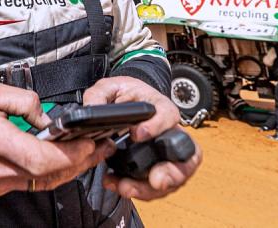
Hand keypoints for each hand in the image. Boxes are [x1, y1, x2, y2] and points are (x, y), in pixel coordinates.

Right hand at [0, 83, 115, 195]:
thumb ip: (24, 101)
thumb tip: (48, 117)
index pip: (40, 158)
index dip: (69, 154)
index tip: (89, 142)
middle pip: (48, 175)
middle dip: (79, 162)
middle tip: (101, 147)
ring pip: (43, 183)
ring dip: (70, 170)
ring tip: (91, 154)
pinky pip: (32, 184)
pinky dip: (53, 174)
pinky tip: (67, 162)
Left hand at [82, 76, 202, 200]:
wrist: (125, 105)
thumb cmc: (124, 95)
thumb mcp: (110, 87)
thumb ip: (99, 95)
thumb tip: (91, 108)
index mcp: (161, 107)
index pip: (169, 115)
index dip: (157, 126)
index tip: (138, 134)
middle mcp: (169, 132)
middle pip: (186, 157)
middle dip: (173, 173)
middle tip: (156, 180)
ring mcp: (166, 153)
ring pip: (172, 178)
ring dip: (150, 188)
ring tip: (127, 188)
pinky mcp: (156, 168)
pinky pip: (155, 186)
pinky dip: (138, 190)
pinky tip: (118, 185)